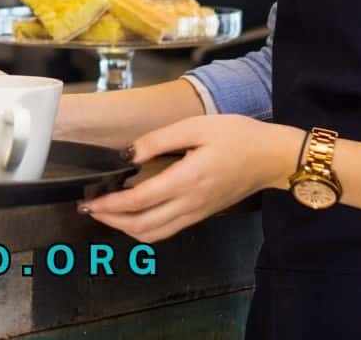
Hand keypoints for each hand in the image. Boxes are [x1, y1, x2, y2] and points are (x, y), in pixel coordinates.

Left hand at [81, 115, 302, 243]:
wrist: (272, 157)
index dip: (109, 205)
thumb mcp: (196, 127)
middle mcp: (191, 204)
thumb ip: (158, 140)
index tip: (89, 201)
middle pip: (141, 226)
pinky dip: (143, 228)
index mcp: (187, 180)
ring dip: (125, 228)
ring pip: (153, 234)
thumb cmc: (238, 137)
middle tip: (89, 208)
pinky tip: (133, 214)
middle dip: (110, 221)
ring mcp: (197, 213)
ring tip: (106, 213)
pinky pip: (166, 230)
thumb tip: (128, 154)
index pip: (138, 201)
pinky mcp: (201, 214)